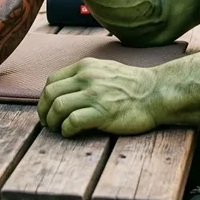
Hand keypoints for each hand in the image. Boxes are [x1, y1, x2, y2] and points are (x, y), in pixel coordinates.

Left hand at [38, 59, 157, 136]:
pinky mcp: (102, 113)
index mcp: (85, 67)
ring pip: (58, 107)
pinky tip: (71, 132)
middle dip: (44, 111)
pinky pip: (72, 121)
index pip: (52, 81)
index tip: (48, 109)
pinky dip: (67, 129)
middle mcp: (87, 78)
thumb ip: (84, 75)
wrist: (155, 93)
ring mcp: (94, 95)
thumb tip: (63, 90)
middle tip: (47, 123)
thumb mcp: (104, 69)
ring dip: (53, 122)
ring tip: (57, 129)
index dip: (45, 98)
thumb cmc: (131, 85)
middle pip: (50, 94)